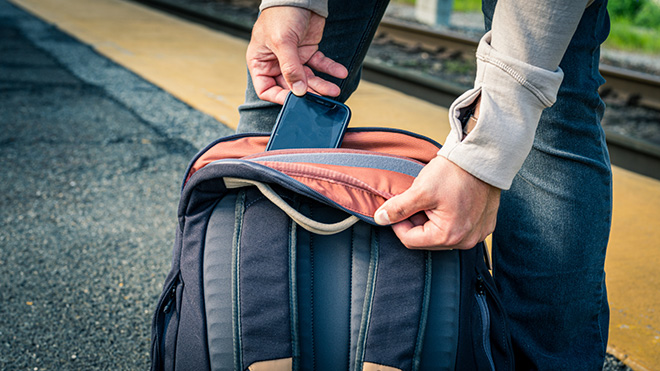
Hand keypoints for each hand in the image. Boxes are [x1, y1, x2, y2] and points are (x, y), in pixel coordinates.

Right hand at [246, 7, 348, 103]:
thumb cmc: (281, 14)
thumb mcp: (282, 42)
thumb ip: (290, 68)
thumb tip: (299, 91)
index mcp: (261, 62)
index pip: (267, 89)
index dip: (280, 98)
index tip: (295, 101)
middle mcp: (276, 63)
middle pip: (292, 86)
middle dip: (308, 92)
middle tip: (321, 98)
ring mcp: (294, 58)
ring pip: (308, 78)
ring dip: (322, 84)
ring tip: (334, 90)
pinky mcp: (308, 52)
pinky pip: (320, 65)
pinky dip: (330, 69)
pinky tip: (340, 73)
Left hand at [374, 156, 500, 249]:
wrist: (483, 156)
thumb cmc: (454, 172)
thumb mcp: (420, 190)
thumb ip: (398, 208)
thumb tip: (380, 219)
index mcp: (449, 236)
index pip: (410, 240)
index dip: (398, 223)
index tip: (395, 207)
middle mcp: (466, 241)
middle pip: (427, 239)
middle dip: (416, 222)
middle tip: (415, 201)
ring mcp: (477, 234)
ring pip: (442, 234)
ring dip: (431, 220)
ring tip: (431, 200)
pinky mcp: (484, 224)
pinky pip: (459, 228)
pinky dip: (448, 218)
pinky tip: (446, 201)